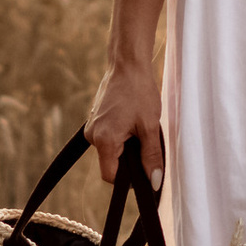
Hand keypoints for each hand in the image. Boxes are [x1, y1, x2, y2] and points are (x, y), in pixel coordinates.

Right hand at [85, 58, 164, 185]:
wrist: (128, 64)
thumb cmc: (139, 92)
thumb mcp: (150, 126)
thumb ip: (151, 156)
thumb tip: (154, 181)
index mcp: (104, 140)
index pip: (110, 176)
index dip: (127, 178)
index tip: (143, 167)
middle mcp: (92, 136)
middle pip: (111, 162)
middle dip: (129, 157)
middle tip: (144, 138)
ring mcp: (91, 126)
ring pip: (110, 149)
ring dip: (125, 144)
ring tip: (138, 124)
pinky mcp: (95, 119)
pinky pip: (108, 137)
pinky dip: (120, 134)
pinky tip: (131, 119)